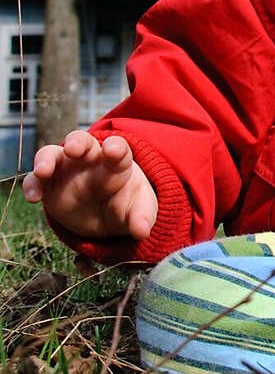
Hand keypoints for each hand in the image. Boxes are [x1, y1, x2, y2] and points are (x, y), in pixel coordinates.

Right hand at [21, 130, 157, 240]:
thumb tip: (142, 231)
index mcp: (117, 163)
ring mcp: (66, 169)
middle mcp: (89, 160)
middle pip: (82, 142)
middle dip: (77, 142)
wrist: (107, 214)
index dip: (116, 148)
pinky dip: (32, 185)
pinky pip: (36, 180)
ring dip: (46, 159)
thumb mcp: (140, 212)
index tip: (113, 150)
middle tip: (73, 148)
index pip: (118, 149)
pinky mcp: (49, 185)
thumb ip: (142, 218)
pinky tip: (33, 197)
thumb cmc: (126, 204)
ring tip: (43, 171)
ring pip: (52, 154)